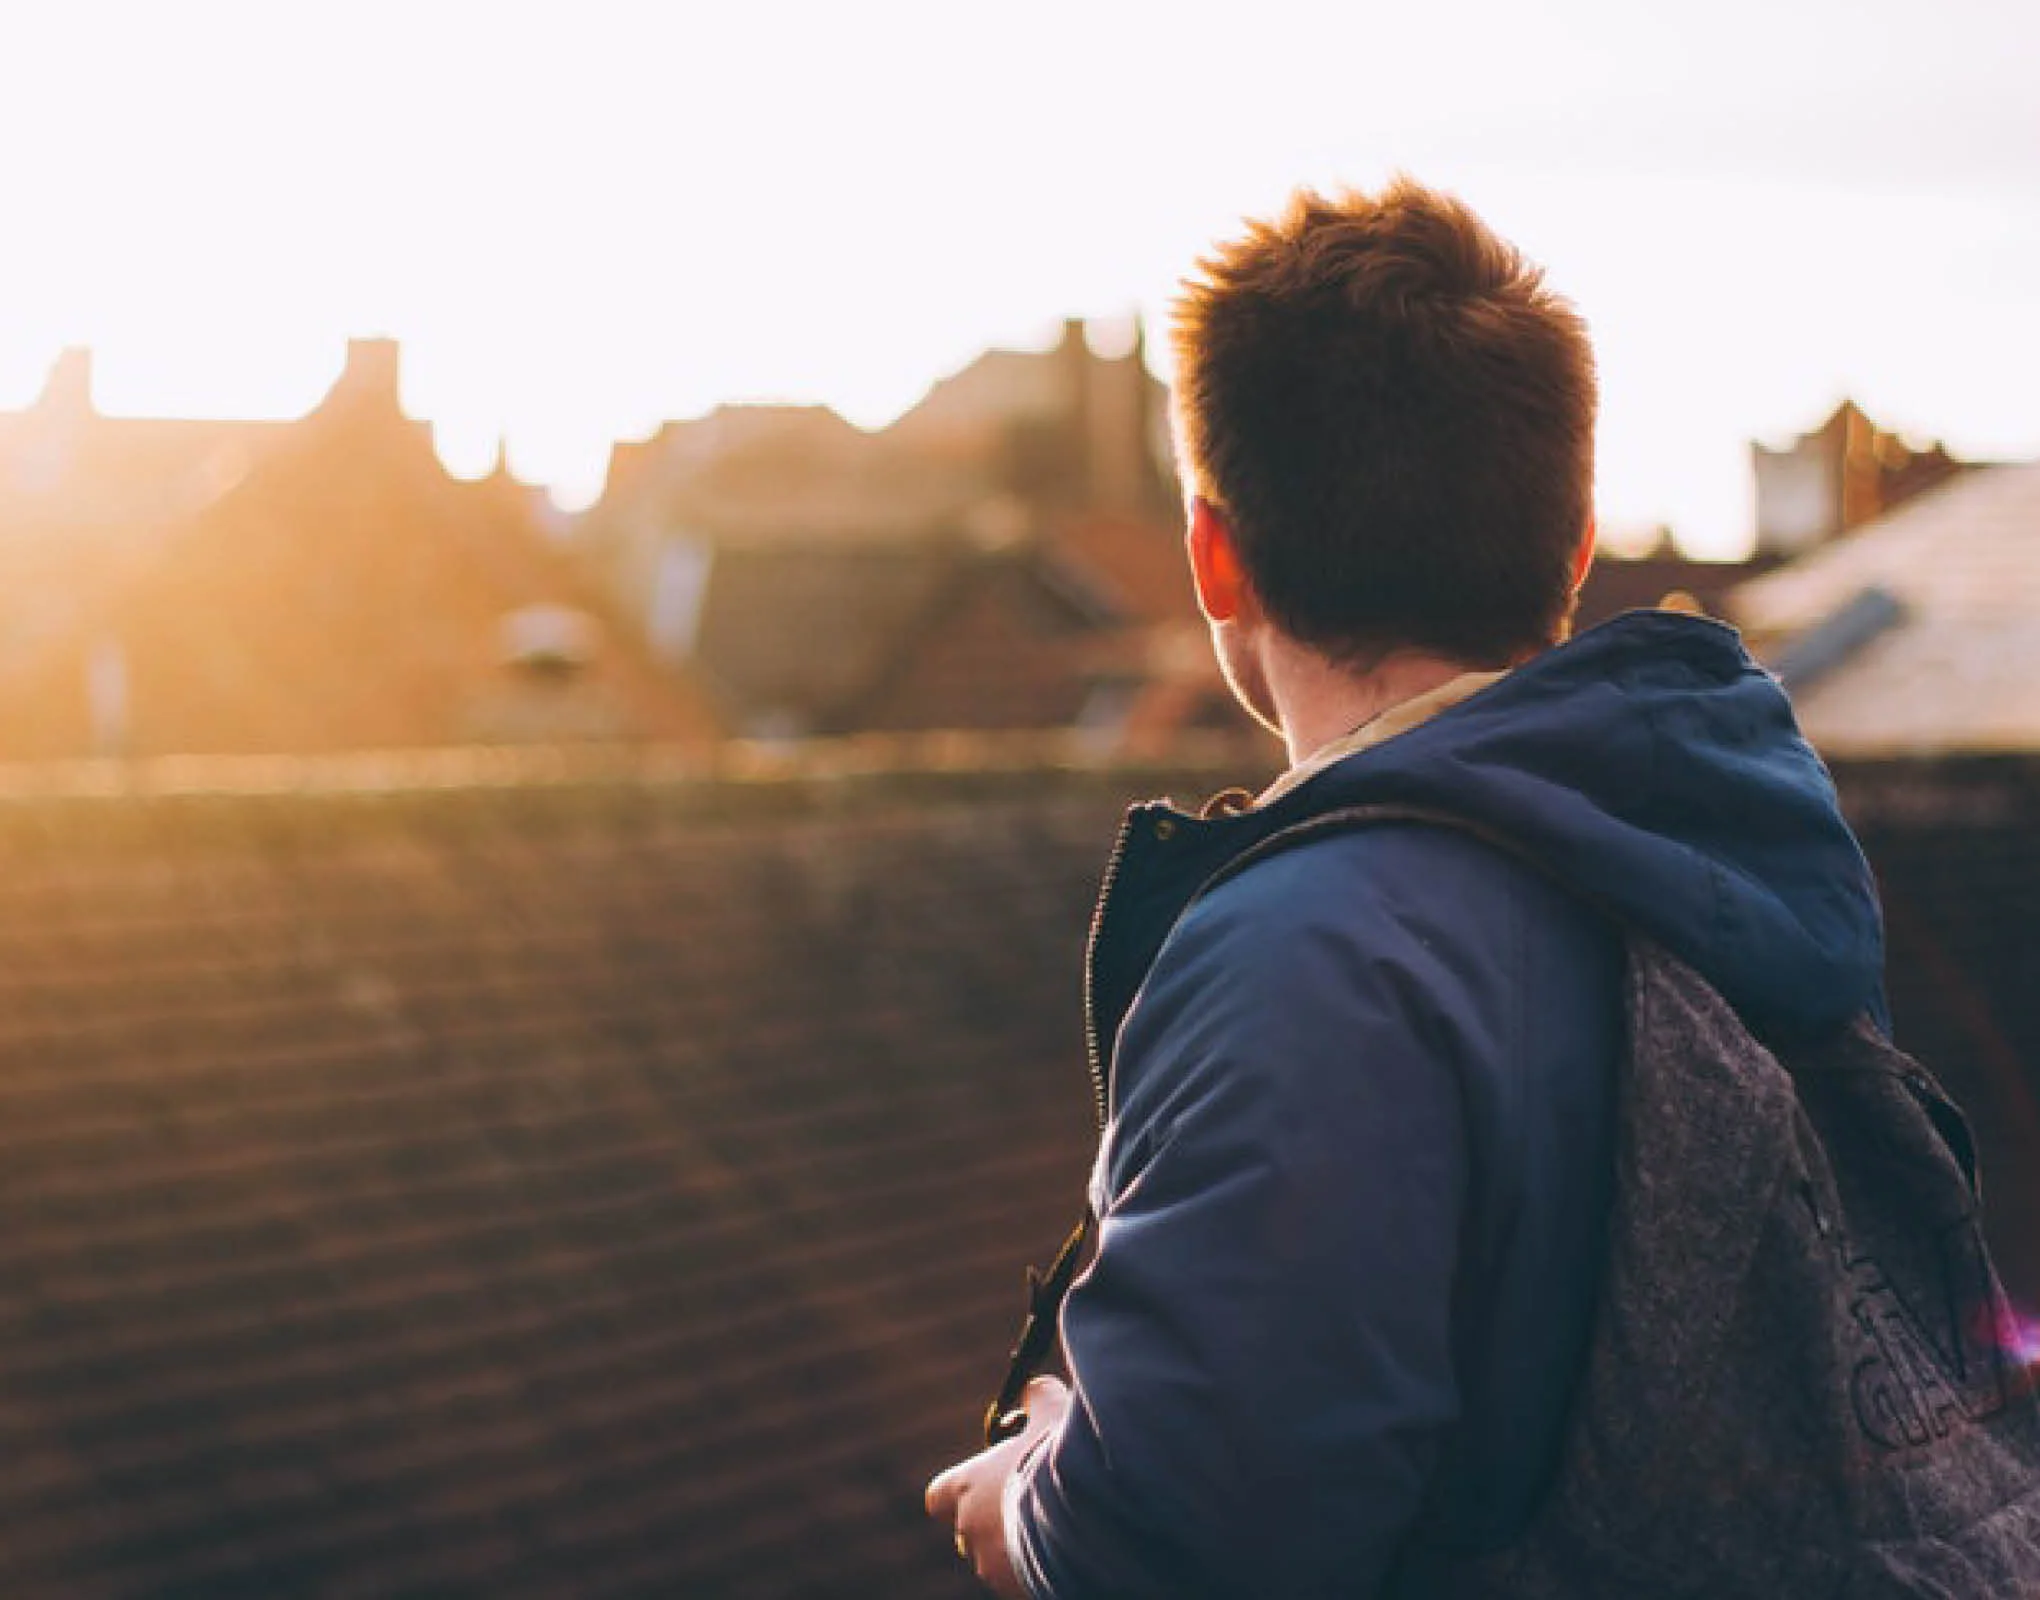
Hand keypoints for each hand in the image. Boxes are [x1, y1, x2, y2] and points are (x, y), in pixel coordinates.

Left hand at [926, 1376, 1070, 1597]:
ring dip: (1019, 1546)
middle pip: (971, 1530)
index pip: (938, 1497)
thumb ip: (1037, 1398)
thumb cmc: (1063, 1464)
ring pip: (998, 1560)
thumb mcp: (1052, 1414)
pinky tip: (1069, 1551)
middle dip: (997, 1520)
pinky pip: (1023, 1579)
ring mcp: (993, 1569)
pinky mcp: (1018, 1593)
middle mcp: (971, 1532)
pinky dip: (1039, 1568)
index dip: (960, 1490)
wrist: (1091, 1520)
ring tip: (1059, 1529)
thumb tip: (1034, 1389)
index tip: (986, 1481)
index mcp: (968, 1489)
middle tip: (1033, 1503)